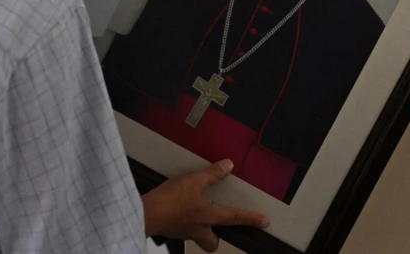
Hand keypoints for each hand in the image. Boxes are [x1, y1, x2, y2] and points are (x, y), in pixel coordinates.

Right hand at [142, 159, 269, 251]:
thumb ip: (212, 173)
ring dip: (198, 228)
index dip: (251, 219)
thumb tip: (227, 166)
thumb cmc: (170, 201)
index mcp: (208, 217)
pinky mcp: (169, 229)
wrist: (146, 213)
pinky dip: (182, 221)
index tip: (263, 221)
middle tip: (218, 227)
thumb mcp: (194, 181)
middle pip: (212, 243)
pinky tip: (176, 210)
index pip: (235, 218)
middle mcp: (198, 229)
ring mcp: (183, 231)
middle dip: (216, 238)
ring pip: (196, 236)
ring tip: (195, 213)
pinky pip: (180, 229)